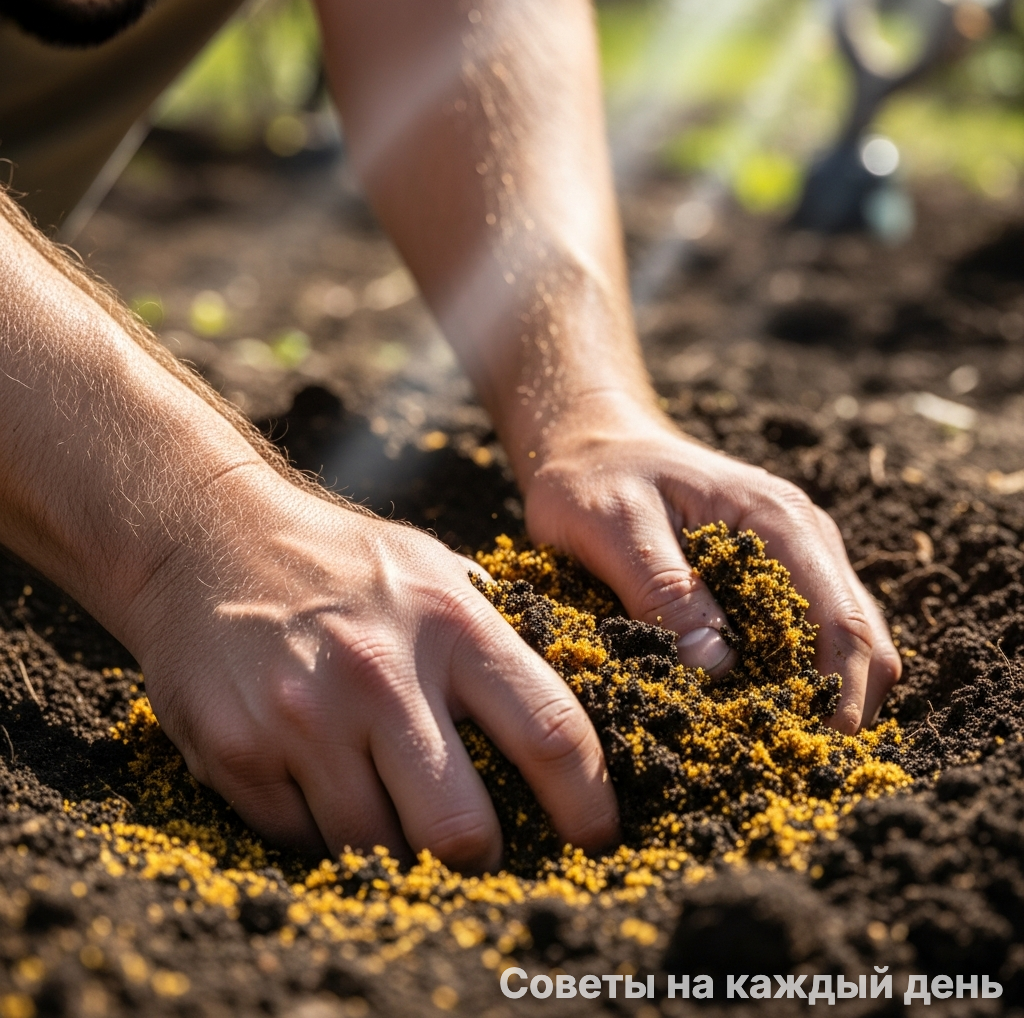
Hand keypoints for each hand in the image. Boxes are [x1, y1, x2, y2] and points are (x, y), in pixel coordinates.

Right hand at [123, 468, 618, 870]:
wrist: (204, 537)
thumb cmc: (337, 560)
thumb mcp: (430, 568)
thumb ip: (491, 635)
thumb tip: (551, 710)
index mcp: (451, 625)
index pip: (550, 733)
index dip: (587, 804)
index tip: (595, 838)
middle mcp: (380, 674)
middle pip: (461, 830)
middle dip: (479, 859)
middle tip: (478, 852)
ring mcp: (304, 718)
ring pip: (376, 848)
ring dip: (393, 848)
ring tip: (386, 805)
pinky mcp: (237, 751)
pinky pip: (301, 838)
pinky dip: (321, 829)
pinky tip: (317, 779)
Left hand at [519, 392, 900, 732]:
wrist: (589, 444)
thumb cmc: (595, 480)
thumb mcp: (614, 526)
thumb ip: (662, 590)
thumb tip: (718, 667)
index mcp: (779, 521)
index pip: (841, 619)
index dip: (839, 692)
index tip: (813, 748)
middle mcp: (803, 538)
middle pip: (858, 637)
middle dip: (839, 702)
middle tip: (790, 759)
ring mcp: (792, 556)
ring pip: (839, 640)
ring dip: (818, 692)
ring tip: (770, 742)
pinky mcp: (768, 575)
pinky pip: (801, 634)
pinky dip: (791, 675)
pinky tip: (752, 705)